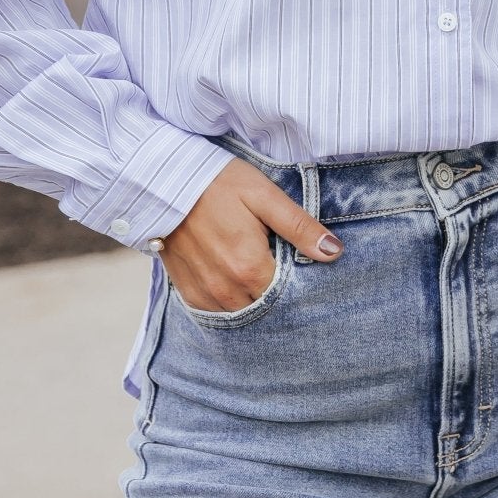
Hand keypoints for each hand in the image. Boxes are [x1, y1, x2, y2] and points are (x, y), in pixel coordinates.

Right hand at [158, 158, 343, 312]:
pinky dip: (230, 302)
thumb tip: (334, 252)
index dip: (299, 284)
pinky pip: (216, 312)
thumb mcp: (264, 196)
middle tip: (280, 268)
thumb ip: (299, 227)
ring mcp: (205, 294)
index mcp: (250, 268)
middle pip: (266, 307)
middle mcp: (226, 289)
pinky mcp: (188, 292)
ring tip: (258, 274)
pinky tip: (236, 283)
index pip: (289, 295)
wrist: (163, 183)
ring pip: (241, 313)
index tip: (301, 268)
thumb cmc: (218, 184)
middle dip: (278, 294)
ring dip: (254, 300)